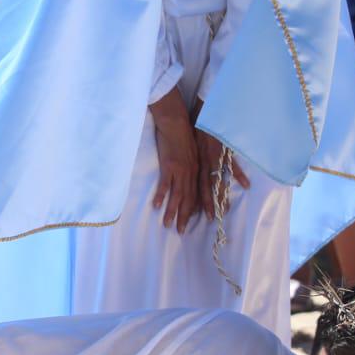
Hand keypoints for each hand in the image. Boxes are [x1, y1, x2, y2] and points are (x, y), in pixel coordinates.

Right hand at [150, 92, 199, 233]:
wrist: (176, 122)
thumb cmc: (182, 134)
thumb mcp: (191, 151)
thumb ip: (191, 164)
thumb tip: (186, 174)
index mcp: (197, 170)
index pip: (197, 193)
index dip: (196, 208)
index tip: (193, 221)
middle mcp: (191, 173)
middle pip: (189, 199)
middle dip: (185, 216)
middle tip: (181, 231)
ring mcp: (180, 170)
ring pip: (178, 195)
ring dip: (173, 211)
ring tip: (168, 225)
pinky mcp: (169, 166)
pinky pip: (165, 185)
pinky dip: (162, 196)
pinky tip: (157, 206)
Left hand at [196, 131, 249, 221]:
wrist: (202, 113)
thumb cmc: (195, 129)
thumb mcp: (191, 146)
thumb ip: (194, 161)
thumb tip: (193, 174)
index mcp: (195, 164)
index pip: (195, 186)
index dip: (196, 200)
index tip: (197, 214)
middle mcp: (204, 163)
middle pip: (206, 187)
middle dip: (208, 203)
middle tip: (211, 218)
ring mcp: (215, 158)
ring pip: (218, 180)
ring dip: (221, 194)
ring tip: (226, 208)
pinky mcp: (224, 150)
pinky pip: (231, 165)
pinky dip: (239, 175)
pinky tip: (246, 185)